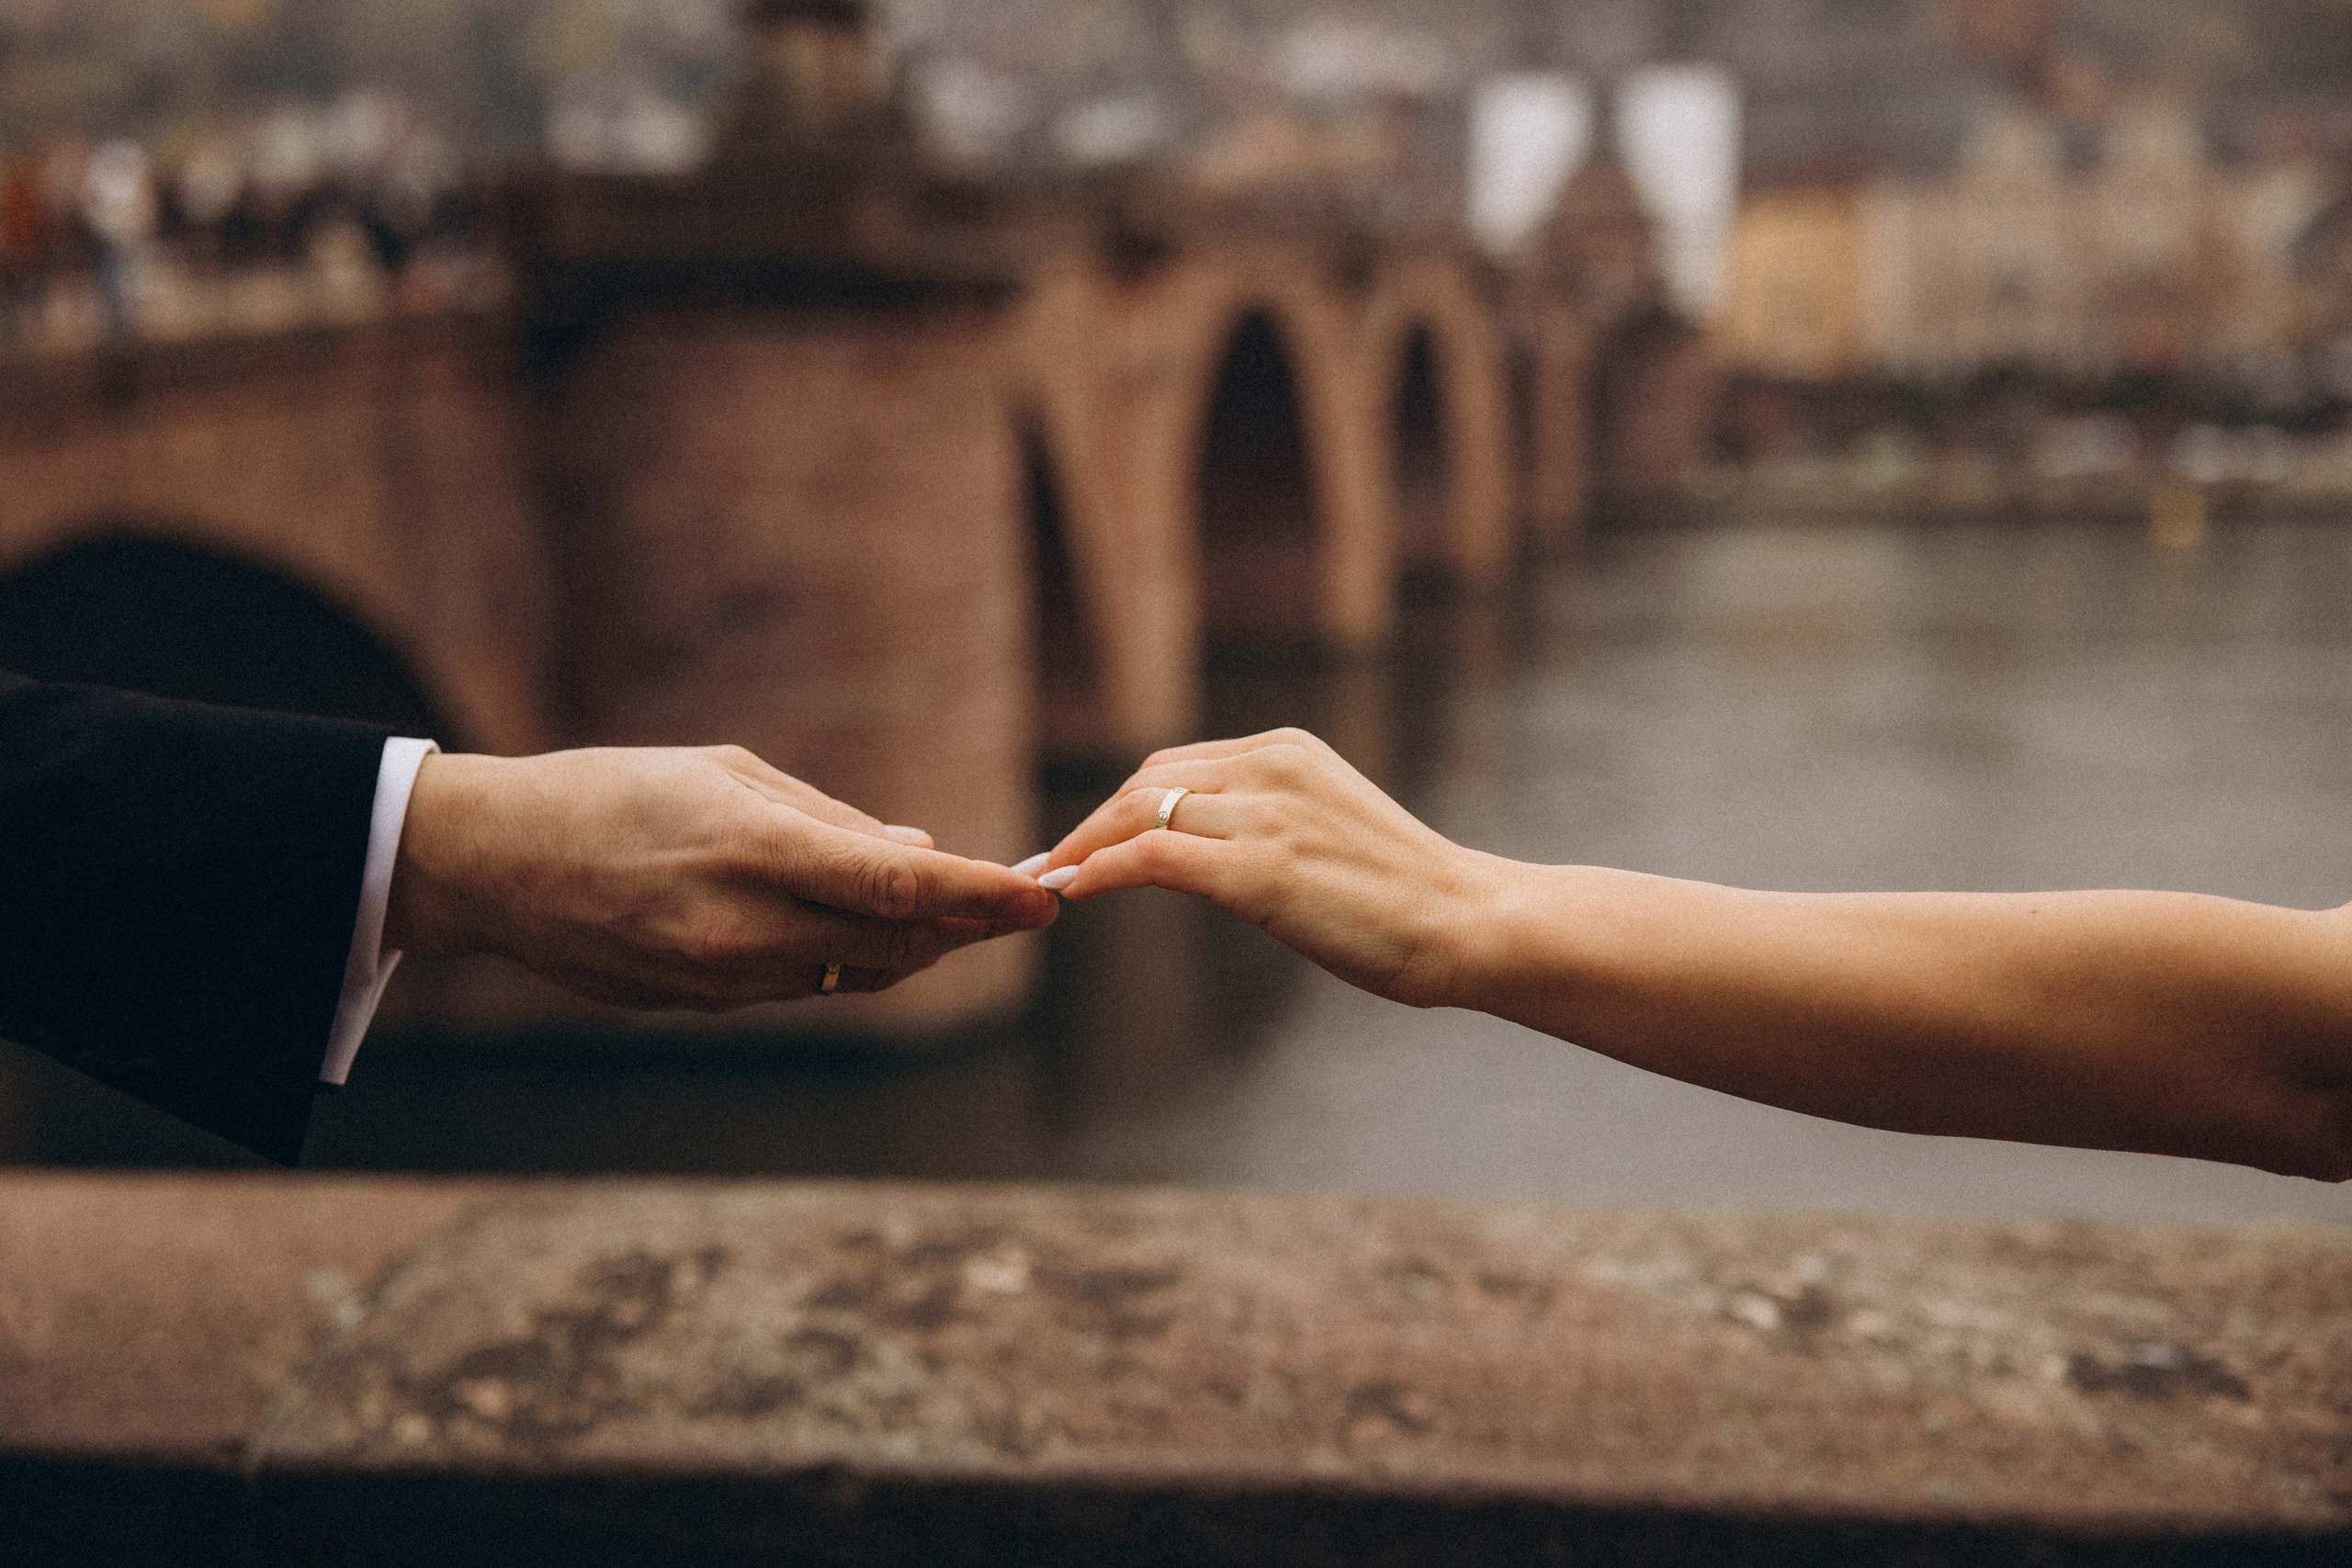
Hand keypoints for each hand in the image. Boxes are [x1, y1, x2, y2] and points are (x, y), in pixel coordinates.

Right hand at [384, 745, 1055, 1007]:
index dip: (984, 896)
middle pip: (899, 942)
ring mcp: (724, 979)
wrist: (495, 867)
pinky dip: (855, 960)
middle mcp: (745, 927)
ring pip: (861, 974)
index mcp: (754, 849)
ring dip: (921, 947)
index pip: (902, 883)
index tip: (1046, 897)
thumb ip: (832, 820)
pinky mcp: (705, 1006)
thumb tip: (921, 848)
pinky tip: (877, 931)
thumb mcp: (726, 775)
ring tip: (965, 914)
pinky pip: (808, 987)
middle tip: (1024, 903)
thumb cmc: (612, 794)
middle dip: (971, 927)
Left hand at [1037, 729, 1504, 1006]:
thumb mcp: (1328, 835)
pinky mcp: (1258, 870)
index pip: (1175, 768)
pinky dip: (1101, 870)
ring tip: (1049, 882)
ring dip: (1082, 849)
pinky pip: (1153, 857)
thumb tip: (1207, 860)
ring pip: (1139, 815)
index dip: (1119, 808)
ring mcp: (1265, 815)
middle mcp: (1271, 767)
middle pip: (1147, 785)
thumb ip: (1269, 827)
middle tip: (1050, 865)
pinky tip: (1074, 892)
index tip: (1084, 843)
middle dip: (1091, 826)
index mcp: (1289, 751)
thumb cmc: (1407, 896)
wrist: (1467, 922)